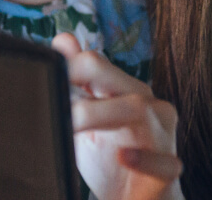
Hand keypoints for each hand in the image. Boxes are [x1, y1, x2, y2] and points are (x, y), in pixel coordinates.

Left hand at [51, 33, 183, 199]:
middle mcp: (150, 108)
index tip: (42, 79)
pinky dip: (145, 158)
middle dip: (85, 79)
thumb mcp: (88, 123)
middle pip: (120, 79)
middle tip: (52, 95)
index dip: (68, 67)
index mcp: (126, 93)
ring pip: (142, 110)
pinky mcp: (169, 173)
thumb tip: (63, 38)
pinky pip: (165, 160)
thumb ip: (78, 84)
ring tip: (72, 122)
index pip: (97, 63)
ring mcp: (163, 138)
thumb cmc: (115, 163)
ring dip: (102, 113)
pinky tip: (122, 156)